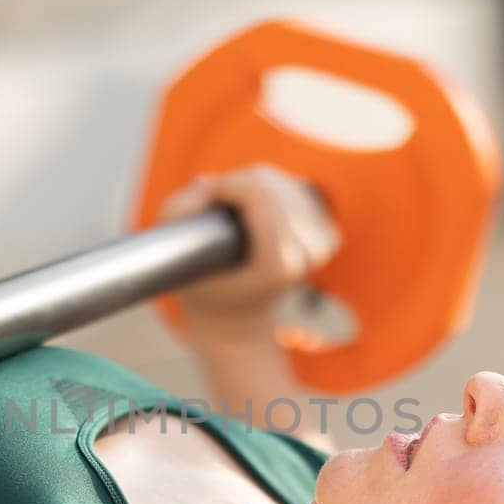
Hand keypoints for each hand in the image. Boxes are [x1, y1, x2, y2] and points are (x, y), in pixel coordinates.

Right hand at [158, 165, 339, 340]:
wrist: (237, 321)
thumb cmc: (205, 291)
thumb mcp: (176, 258)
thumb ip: (178, 214)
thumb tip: (206, 182)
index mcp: (278, 263)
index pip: (258, 192)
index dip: (226, 185)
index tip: (205, 198)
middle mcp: (308, 253)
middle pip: (268, 183)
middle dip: (235, 185)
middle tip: (213, 206)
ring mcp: (322, 244)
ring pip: (280, 182)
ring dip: (251, 186)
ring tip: (230, 210)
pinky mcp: (327, 236)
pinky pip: (294, 190)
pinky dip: (270, 192)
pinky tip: (254, 211)